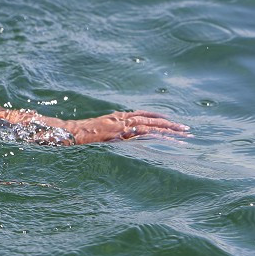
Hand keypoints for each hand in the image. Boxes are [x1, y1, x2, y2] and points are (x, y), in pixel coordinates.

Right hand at [61, 110, 189, 144]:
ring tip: (184, 135)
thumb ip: (108, 131)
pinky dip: (155, 137)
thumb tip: (117, 136)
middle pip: (151, 120)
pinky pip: (141, 136)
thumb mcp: (96, 130)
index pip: (142, 115)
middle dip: (170, 125)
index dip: (158, 117)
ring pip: (150, 127)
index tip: (172, 121)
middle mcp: (121, 120)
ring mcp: (120, 127)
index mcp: (117, 118)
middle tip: (187, 130)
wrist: (67, 133)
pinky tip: (167, 140)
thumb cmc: (78, 134)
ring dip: (169, 131)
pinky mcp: (119, 135)